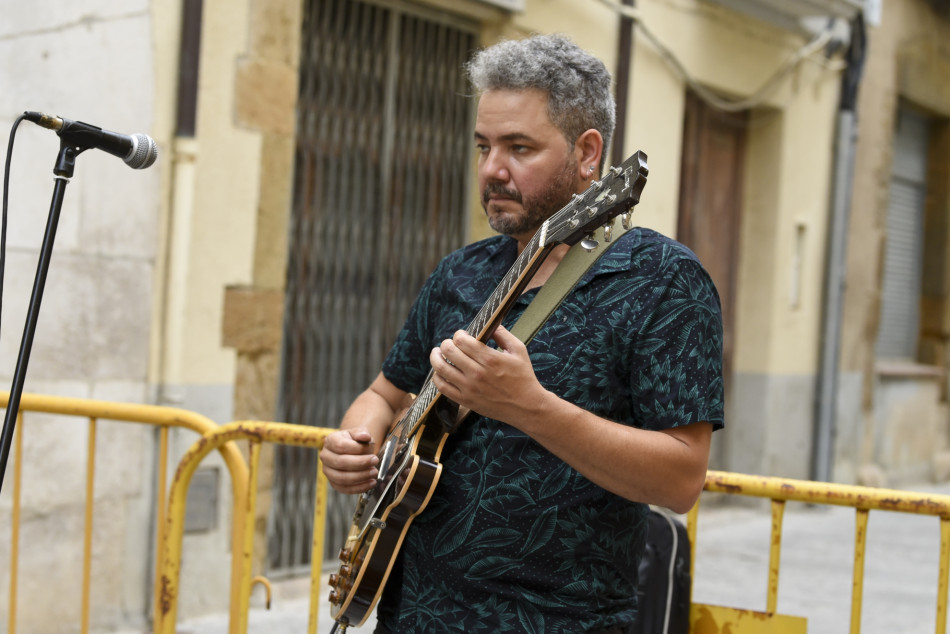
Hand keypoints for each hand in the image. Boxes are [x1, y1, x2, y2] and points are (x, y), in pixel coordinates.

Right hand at [319, 428, 378, 493]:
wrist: (353, 450)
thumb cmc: (356, 441)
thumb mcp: (359, 433)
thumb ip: (362, 433)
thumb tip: (365, 436)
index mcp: (330, 441)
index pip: (341, 446)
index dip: (357, 450)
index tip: (372, 451)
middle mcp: (326, 456)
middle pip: (340, 462)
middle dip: (360, 463)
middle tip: (375, 462)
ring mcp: (328, 471)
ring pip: (341, 478)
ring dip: (360, 477)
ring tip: (373, 473)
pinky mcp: (333, 483)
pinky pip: (344, 488)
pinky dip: (358, 488)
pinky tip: (370, 483)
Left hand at [429, 325, 549, 426]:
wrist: (526, 406)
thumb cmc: (523, 376)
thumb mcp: (519, 350)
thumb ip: (503, 334)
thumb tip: (489, 324)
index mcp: (490, 359)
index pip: (462, 340)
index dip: (459, 334)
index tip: (462, 336)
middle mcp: (477, 373)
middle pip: (449, 351)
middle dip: (446, 343)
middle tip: (449, 343)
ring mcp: (470, 388)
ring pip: (442, 368)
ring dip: (436, 357)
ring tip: (437, 353)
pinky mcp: (466, 401)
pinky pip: (443, 387)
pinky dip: (437, 377)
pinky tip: (440, 371)